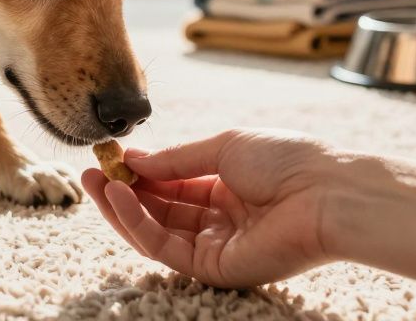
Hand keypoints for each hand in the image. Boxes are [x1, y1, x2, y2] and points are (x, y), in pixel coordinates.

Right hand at [82, 129, 337, 287]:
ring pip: (156, 233)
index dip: (139, 172)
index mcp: (226, 188)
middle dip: (122, 192)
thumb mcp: (224, 147)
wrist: (327, 192)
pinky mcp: (215, 269)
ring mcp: (216, 247)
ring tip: (97, 184)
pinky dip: (139, 224)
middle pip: (158, 211)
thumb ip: (176, 159)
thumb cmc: (288, 161)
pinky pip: (167, 249)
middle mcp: (219, 220)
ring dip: (122, 209)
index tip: (110, 156)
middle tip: (89, 171)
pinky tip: (122, 199)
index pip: (171, 185)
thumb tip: (134, 158)